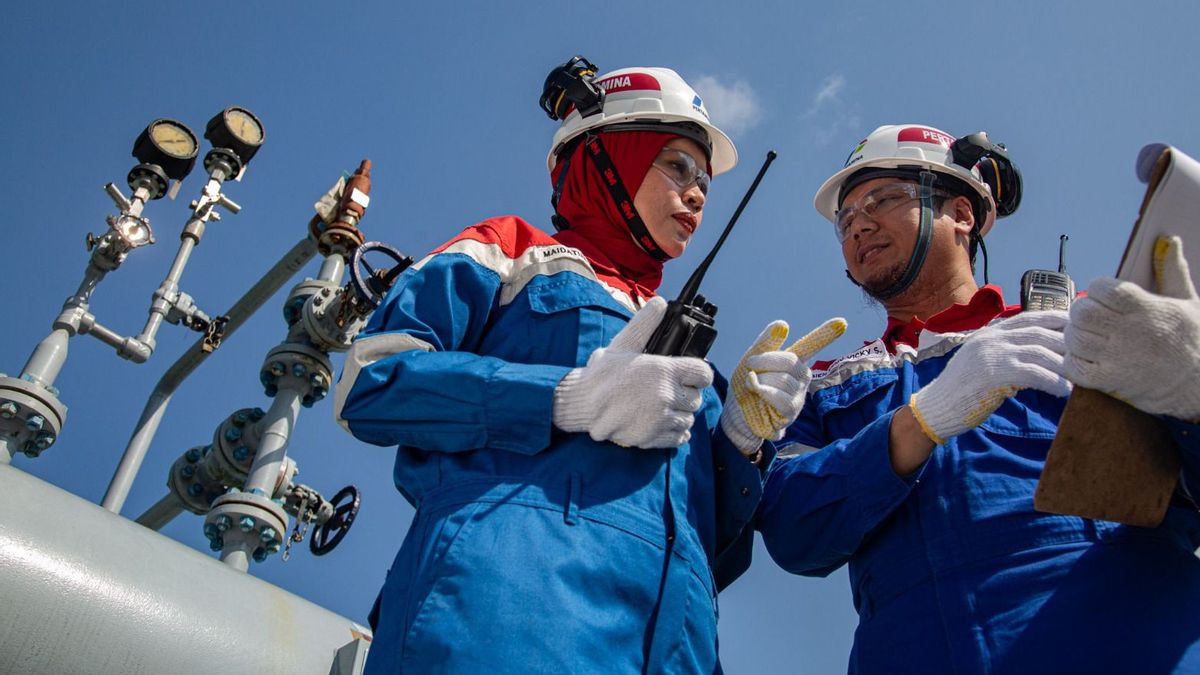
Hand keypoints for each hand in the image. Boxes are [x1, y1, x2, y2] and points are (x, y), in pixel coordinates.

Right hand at [552, 296, 713, 448]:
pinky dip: (674, 432)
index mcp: (663, 370)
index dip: (699, 374)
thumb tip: (659, 303)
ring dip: (679, 414)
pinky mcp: (652, 438)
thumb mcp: (623, 344)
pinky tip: (661, 423)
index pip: (703, 374)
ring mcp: (660, 419)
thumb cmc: (601, 373)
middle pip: (696, 399)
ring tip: (663, 407)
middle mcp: (665, 395)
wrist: (581, 404)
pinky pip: (679, 437)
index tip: (691, 375)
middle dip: (686, 395)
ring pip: (688, 419)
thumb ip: (645, 324)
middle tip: (671, 391)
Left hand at [720, 317, 846, 454]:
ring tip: (754, 387)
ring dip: (760, 381)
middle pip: (789, 361)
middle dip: (764, 361)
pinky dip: (764, 392)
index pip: (812, 344)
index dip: (827, 333)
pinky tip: (758, 393)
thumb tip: (783, 324)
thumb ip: (766, 343)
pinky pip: (781, 398)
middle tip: (749, 365)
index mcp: (793, 359)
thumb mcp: (751, 360)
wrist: (737, 413)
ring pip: (782, 380)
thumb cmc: (747, 384)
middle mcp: (801, 375)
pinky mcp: (792, 410)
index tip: (842, 322)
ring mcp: (799, 394)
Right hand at [909, 311, 1071, 444]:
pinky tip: (1066, 391)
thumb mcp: (982, 363)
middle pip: (1040, 331)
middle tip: (1092, 353)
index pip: (1030, 317)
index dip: (1057, 319)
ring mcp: (991, 353)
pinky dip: (1053, 381)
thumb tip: (1036, 357)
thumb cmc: (962, 391)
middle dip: (1068, 342)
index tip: (1080, 326)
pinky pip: (1033, 373)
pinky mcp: (993, 373)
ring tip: (1085, 376)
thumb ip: (1005, 354)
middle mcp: (991, 337)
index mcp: (990, 332)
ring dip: (1066, 364)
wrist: (935, 408)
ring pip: (1040, 351)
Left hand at [1065, 235, 1199, 420]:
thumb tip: (1169, 240)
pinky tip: (1085, 357)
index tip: (1104, 294)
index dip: (1097, 288)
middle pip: (1082, 312)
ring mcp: (1118, 358)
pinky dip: (1073, 361)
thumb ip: (1173, 270)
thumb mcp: (1188, 301)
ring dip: (1075, 335)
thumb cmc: (1193, 340)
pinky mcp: (1110, 380)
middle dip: (1081, 310)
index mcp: (1147, 308)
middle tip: (1091, 315)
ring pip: (1075, 338)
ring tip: (1087, 336)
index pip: (1102, 288)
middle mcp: (1130, 332)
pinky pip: (1074, 367)